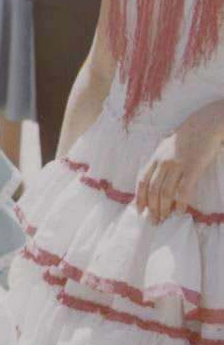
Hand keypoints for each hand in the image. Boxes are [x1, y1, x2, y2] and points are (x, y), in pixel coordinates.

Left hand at [135, 101, 223, 223]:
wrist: (205, 124)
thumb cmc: (188, 136)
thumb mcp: (167, 145)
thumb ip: (160, 160)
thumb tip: (154, 178)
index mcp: (156, 157)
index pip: (142, 180)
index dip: (139, 197)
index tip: (140, 211)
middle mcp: (163, 161)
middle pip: (153, 189)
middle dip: (152, 208)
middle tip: (154, 221)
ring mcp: (178, 164)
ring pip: (166, 192)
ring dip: (164, 208)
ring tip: (165, 219)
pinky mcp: (193, 167)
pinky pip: (184, 190)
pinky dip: (180, 203)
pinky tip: (180, 212)